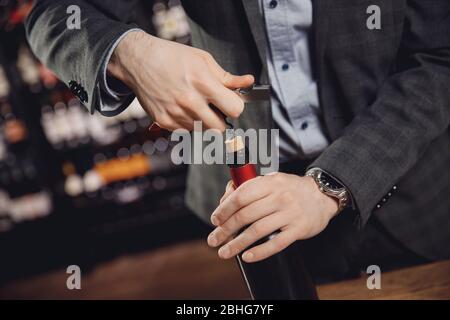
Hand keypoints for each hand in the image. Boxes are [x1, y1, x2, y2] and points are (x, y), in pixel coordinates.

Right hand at [107, 31, 253, 130]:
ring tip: (195, 104)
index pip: (234, 110)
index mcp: (202, 83)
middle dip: (222, 120)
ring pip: (203, 131)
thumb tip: (247, 82)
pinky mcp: (164, 121)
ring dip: (204, 122)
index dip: (236, 107)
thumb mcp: (202, 59)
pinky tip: (182, 108)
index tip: (231, 103)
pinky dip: (188, 123)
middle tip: (215, 108)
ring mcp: (176, 114)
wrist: (138, 61)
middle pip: (220, 128)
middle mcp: (189, 101)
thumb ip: (227, 77)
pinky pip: (186, 131)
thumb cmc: (170, 57)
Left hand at [207, 173, 338, 262]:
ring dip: (237, 243)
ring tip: (224, 252)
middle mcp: (279, 197)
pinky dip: (260, 252)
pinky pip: (276, 243)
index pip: (241, 196)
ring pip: (257, 231)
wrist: (322, 196)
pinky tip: (247, 256)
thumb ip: (250, 188)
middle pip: (245, 215)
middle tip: (213, 240)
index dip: (224, 210)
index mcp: (270, 183)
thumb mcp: (272, 181)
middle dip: (225, 230)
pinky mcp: (299, 229)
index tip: (215, 220)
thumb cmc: (290, 190)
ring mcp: (290, 213)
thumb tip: (224, 201)